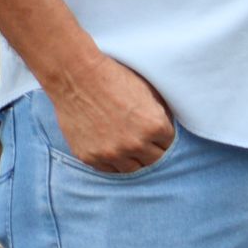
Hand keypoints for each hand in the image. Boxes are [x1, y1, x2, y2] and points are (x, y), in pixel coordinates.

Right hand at [47, 54, 173, 172]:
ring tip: (130, 148)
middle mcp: (135, 144)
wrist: (78, 78)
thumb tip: (167, 126)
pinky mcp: (89, 157)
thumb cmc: (115, 79)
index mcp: (154, 126)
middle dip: (153, 151)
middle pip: (153, 160)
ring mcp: (111, 153)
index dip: (164, 137)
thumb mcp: (149, 92)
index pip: (169, 143)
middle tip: (147, 143)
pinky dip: (113, 163)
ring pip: (132, 169)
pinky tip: (114, 152)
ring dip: (134, 160)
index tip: (158, 134)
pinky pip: (108, 170)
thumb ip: (160, 113)